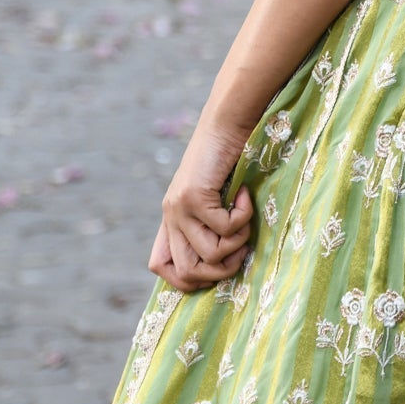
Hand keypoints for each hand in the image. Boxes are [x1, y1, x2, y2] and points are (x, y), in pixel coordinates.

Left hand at [149, 123, 255, 292]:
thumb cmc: (228, 160)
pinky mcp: (193, 197)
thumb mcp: (214, 198)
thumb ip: (209, 225)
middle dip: (222, 269)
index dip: (186, 279)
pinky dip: (243, 216)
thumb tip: (223, 262)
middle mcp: (170, 216)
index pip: (159, 266)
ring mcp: (179, 208)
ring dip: (237, 242)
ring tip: (245, 218)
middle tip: (241, 246)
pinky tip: (244, 195)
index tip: (216, 266)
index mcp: (172, 219)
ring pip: (209, 254)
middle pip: (188, 272)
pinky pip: (225, 228)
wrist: (226, 124)